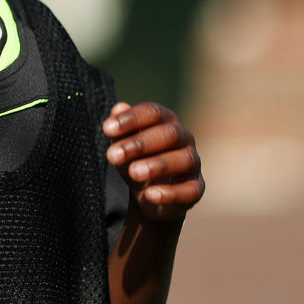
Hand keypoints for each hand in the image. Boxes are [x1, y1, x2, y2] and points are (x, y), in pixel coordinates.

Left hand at [103, 102, 204, 222]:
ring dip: (158, 166)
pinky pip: (191, 190)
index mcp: (165, 120)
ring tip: (133, 172)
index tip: (107, 129)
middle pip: (169, 134)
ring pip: (184, 159)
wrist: (148, 191)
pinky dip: (171, 193)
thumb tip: (118, 108)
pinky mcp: (196, 187)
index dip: (131, 119)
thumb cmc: (134, 158)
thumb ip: (120, 129)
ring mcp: (192, 162)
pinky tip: (150, 195)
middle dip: (140, 144)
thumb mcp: (122, 144)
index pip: (153, 112)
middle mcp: (184, 137)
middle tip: (113, 155)